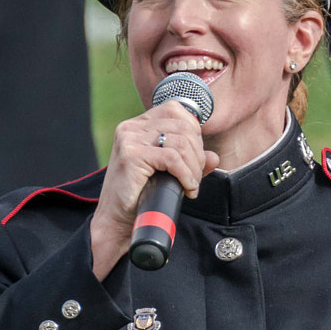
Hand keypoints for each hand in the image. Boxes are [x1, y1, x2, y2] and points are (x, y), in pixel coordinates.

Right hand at [90, 103, 218, 279]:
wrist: (117, 219)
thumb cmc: (141, 196)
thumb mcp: (169, 173)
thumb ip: (190, 162)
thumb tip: (214, 157)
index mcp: (139, 124)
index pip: (176, 110)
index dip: (194, 132)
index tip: (194, 158)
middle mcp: (132, 127)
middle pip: (183, 126)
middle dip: (197, 154)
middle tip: (195, 177)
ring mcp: (130, 139)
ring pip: (181, 143)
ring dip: (194, 167)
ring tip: (191, 185)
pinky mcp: (131, 155)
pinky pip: (172, 158)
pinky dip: (186, 174)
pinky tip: (187, 187)